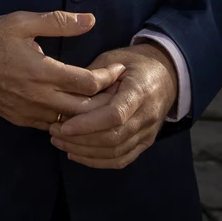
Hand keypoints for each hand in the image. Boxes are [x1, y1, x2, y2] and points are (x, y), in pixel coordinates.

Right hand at [0, 11, 124, 130]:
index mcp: (43, 72)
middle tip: (117, 89)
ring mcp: (29, 112)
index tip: (119, 69)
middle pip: (86, 109)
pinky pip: (51, 126)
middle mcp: (39, 97)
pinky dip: (66, 119)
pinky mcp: (19, 119)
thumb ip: (58, 22)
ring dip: (87, 113)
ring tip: (100, 99)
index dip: (109, 78)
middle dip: (106, 100)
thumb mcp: (22, 22)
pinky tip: (72, 109)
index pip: (89, 83)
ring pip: (71, 121)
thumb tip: (90, 20)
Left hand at [50, 42, 177, 168]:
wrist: (167, 74)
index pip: (115, 115)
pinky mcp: (145, 142)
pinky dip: (97, 161)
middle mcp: (147, 116)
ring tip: (59, 143)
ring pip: (115, 152)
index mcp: (140, 91)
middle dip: (80, 140)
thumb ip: (94, 76)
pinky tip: (76, 154)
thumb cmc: (134, 63)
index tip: (63, 126)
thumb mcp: (114, 59)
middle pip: (113, 137)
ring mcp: (148, 132)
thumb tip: (67, 92)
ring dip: (84, 152)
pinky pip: (121, 159)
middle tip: (54, 133)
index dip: (88, 124)